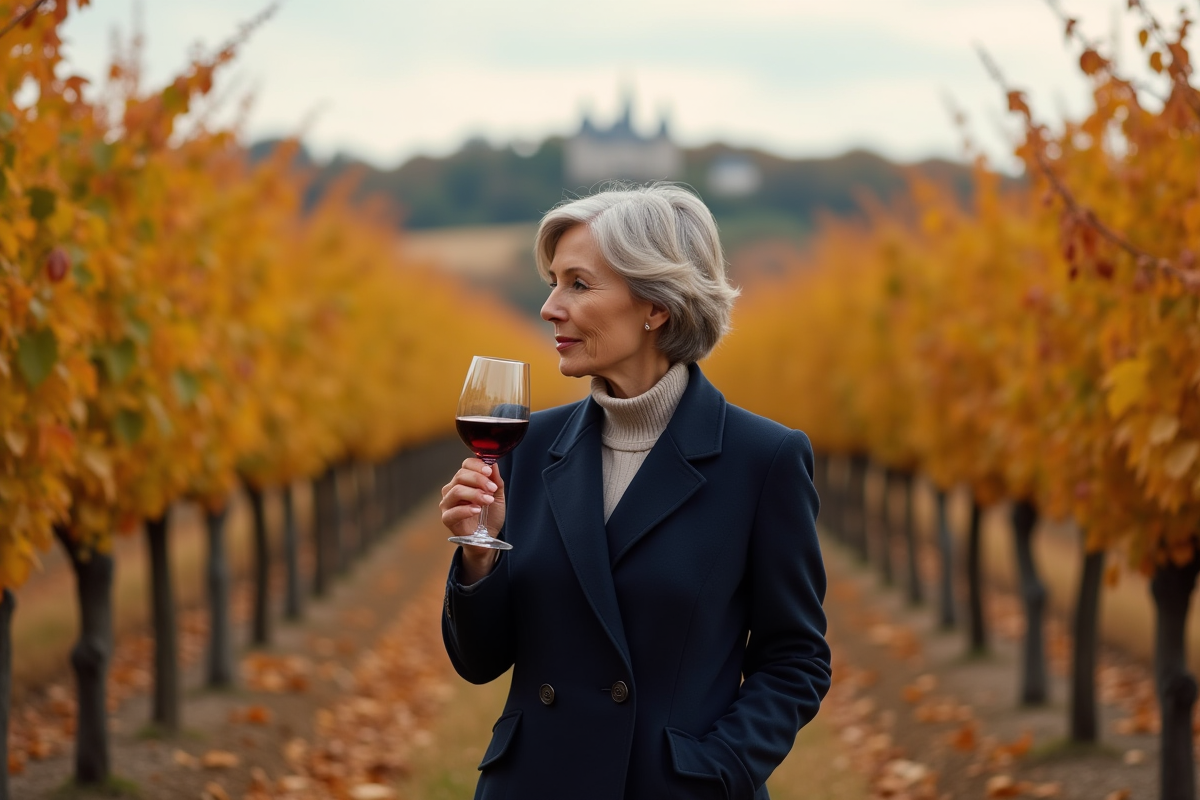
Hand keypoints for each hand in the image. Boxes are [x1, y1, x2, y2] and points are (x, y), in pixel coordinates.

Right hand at [440, 458, 505, 581]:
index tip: (489, 471)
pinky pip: (452, 511)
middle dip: (479, 480)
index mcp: (463, 481)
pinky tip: (477, 510)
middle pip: (460, 476)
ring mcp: (447, 504)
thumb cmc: (490, 515)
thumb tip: (493, 463)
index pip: (466, 465)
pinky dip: (466, 509)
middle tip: (492, 488)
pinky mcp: (447, 519)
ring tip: (488, 500)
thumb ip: (495, 480)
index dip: (477, 466)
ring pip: (456, 491)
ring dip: (474, 494)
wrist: (487, 538)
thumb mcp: (497, 496)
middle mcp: (452, 489)